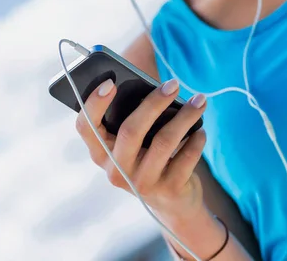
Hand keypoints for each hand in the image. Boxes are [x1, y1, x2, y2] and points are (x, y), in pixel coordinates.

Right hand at [75, 78, 206, 219]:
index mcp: (100, 153)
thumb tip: (155, 89)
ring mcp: (142, 183)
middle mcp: (116, 171)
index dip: (95, 104)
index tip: (111, 82)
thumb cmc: (149, 157)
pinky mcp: (168, 191)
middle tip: (174, 84)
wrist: (173, 204)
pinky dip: (196, 140)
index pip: (86, 127)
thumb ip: (134, 118)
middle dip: (154, 102)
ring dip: (185, 116)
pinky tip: (200, 130)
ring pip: (164, 141)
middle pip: (130, 130)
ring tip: (199, 101)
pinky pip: (186, 157)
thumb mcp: (134, 143)